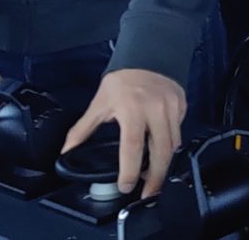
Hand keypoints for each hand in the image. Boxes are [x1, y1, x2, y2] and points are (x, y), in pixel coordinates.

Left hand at [60, 69, 185, 197]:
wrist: (148, 54)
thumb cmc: (122, 81)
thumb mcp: (99, 103)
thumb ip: (83, 129)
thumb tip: (66, 151)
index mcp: (132, 110)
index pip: (133, 147)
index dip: (130, 170)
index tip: (127, 186)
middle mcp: (156, 110)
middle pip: (161, 152)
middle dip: (156, 177)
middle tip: (149, 194)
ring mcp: (173, 109)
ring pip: (174, 145)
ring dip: (165, 164)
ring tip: (153, 178)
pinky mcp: (182, 107)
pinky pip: (178, 133)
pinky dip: (171, 147)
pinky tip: (161, 153)